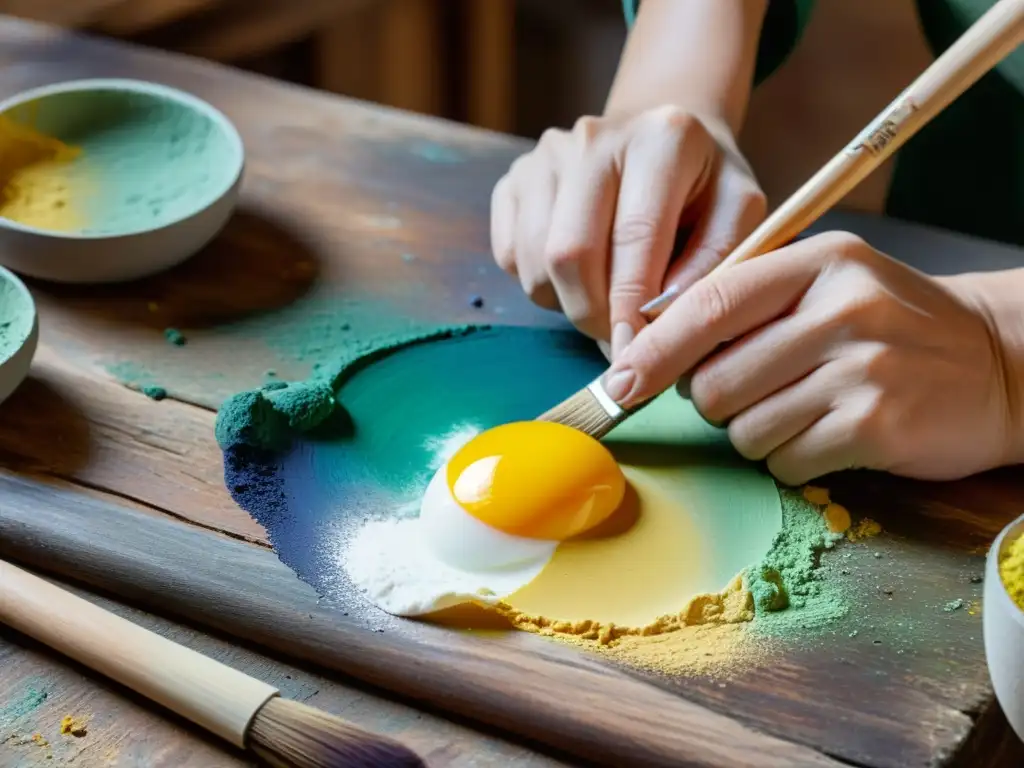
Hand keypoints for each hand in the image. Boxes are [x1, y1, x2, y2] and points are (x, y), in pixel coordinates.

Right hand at [490, 105, 765, 358]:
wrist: (661, 139)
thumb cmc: (705, 186)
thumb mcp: (737, 215)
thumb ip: (713, 263)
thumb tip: (659, 321)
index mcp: (660, 139)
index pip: (634, 236)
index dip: (631, 305)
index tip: (637, 352)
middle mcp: (593, 138)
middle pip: (569, 253)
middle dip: (592, 314)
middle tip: (619, 340)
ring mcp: (543, 157)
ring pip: (533, 262)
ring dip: (565, 303)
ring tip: (604, 301)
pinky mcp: (512, 180)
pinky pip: (510, 257)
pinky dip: (541, 285)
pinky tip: (576, 277)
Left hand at [600, 232, 1021, 484]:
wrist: (999, 364)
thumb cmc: (889, 327)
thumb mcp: (827, 286)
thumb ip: (748, 304)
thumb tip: (650, 349)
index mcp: (818, 262)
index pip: (707, 304)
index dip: (651, 350)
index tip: (619, 383)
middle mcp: (841, 308)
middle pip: (714, 381)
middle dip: (715, 401)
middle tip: (753, 392)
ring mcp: (863, 368)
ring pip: (744, 428)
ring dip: (756, 433)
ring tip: (802, 410)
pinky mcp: (877, 425)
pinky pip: (784, 461)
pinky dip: (790, 459)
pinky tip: (827, 435)